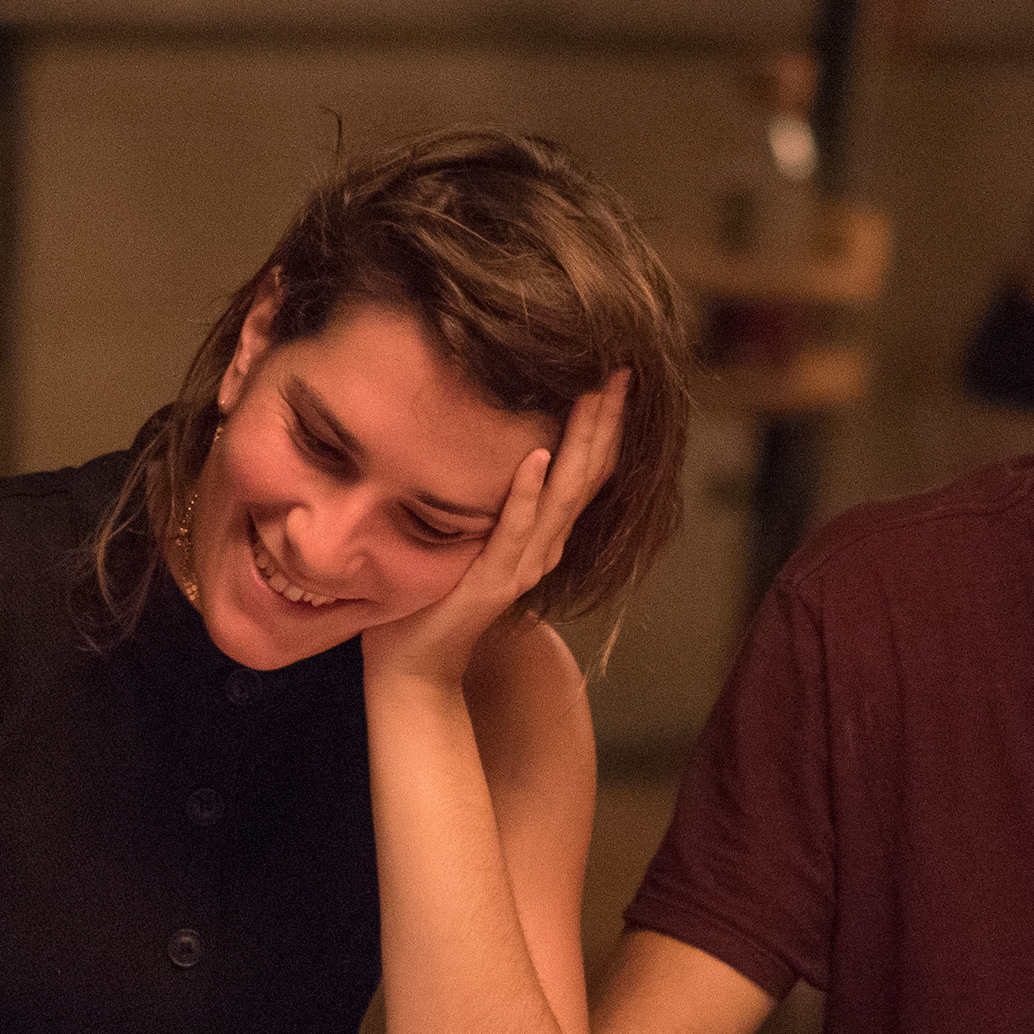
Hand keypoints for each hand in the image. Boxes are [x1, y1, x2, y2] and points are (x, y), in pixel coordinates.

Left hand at [362, 374, 630, 692]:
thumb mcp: (469, 531)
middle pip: (587, 475)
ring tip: (591, 397)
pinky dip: (527, 494)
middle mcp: (546, 547)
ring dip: (578, 444)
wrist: (414, 664)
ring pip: (563, 496)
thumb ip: (487, 494)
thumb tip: (485, 434)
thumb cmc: (435, 592)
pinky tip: (535, 457)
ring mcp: (524, 565)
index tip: (615, 372)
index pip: (586, 470)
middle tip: (619, 370)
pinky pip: (515, 530)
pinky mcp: (494, 580)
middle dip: (605, 421)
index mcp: (544, 533)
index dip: (606, 424)